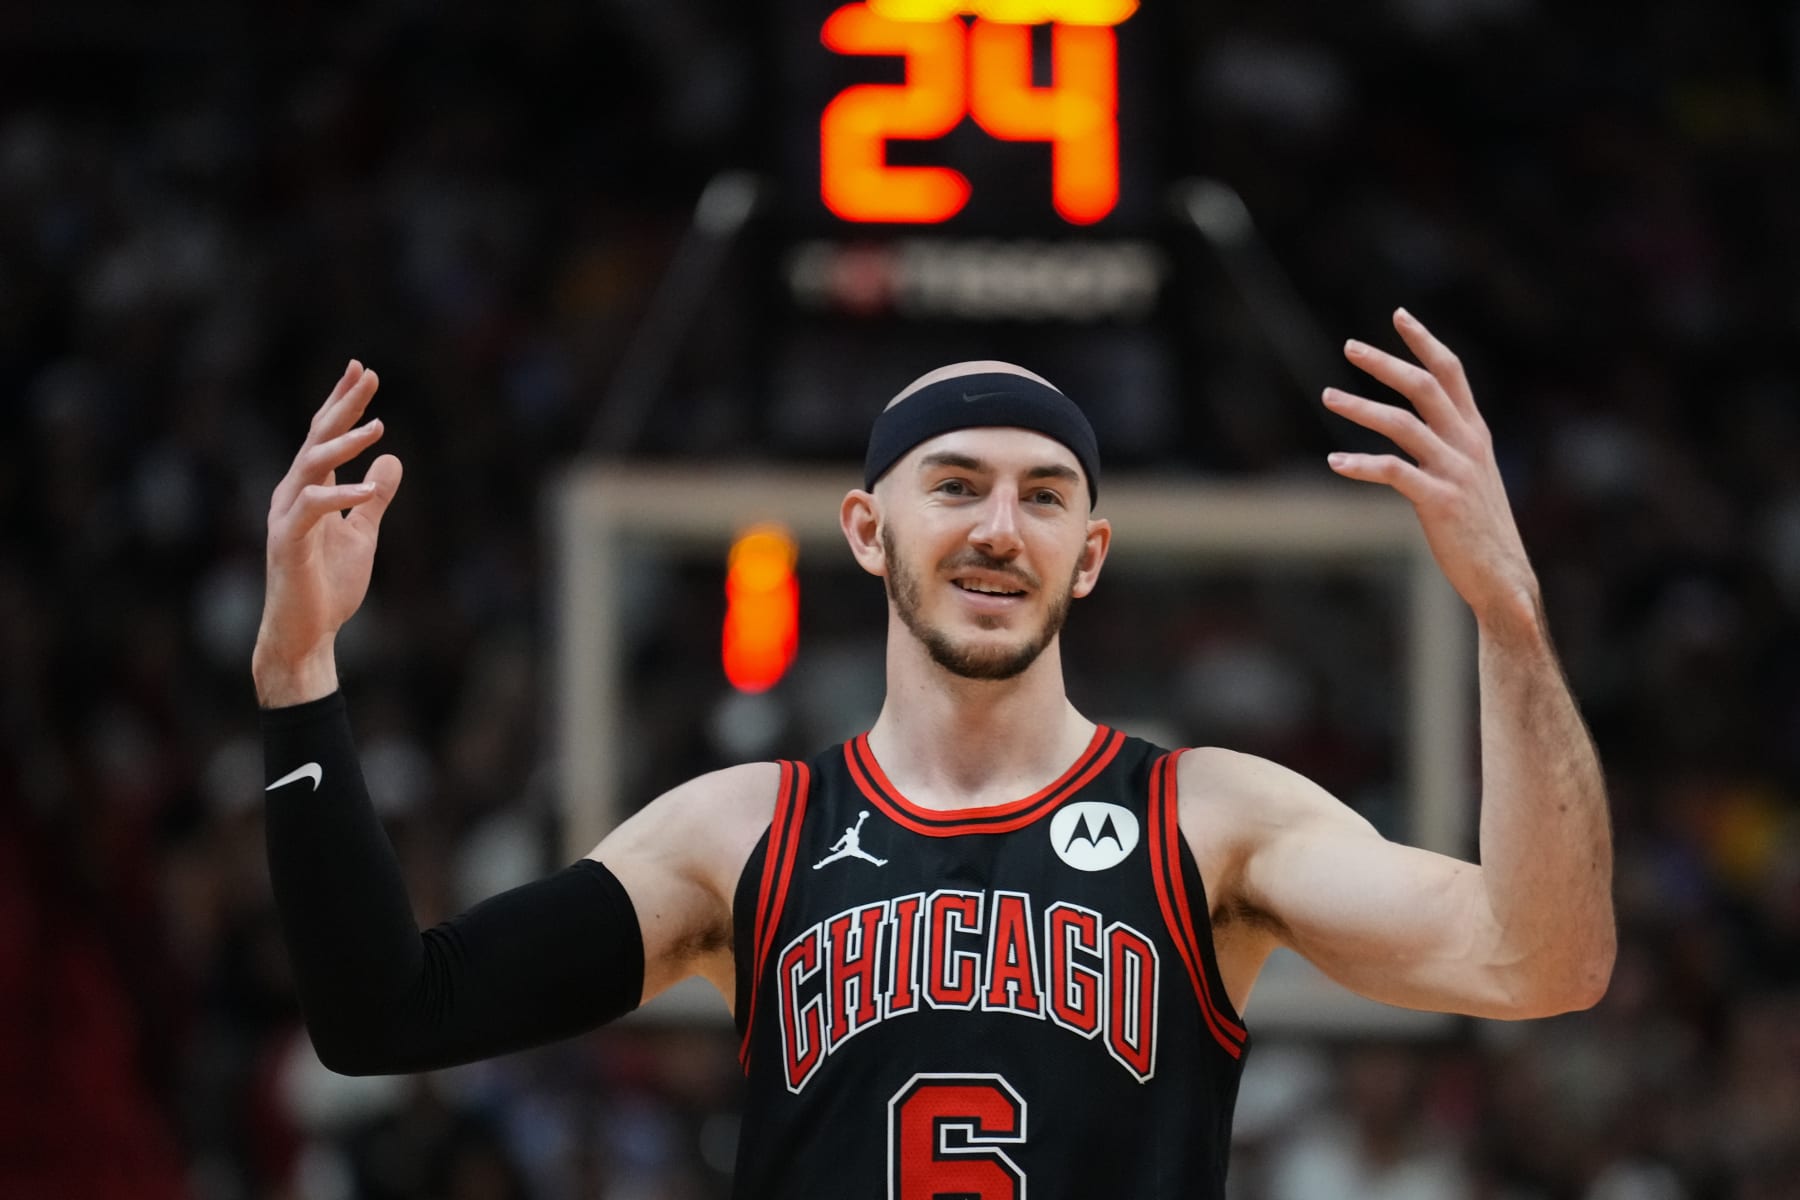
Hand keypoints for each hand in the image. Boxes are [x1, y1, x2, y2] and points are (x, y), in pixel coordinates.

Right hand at [253, 361, 402, 705]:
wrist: (306, 635)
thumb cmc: (328, 586)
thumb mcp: (362, 534)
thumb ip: (373, 498)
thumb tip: (392, 460)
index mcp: (309, 490)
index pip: (324, 436)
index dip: (341, 403)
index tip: (360, 371)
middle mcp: (292, 495)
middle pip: (316, 439)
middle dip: (341, 405)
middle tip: (366, 374)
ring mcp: (287, 517)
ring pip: (311, 467)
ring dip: (342, 445)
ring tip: (377, 427)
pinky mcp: (287, 543)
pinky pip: (312, 510)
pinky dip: (340, 497)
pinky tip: (368, 490)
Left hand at [1323, 309, 1537, 629]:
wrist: (1505, 579)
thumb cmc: (1481, 528)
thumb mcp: (1473, 476)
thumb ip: (1450, 447)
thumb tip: (1422, 426)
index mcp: (1475, 433)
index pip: (1452, 373)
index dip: (1425, 342)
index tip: (1398, 315)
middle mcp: (1467, 444)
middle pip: (1425, 386)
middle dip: (1386, 362)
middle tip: (1349, 347)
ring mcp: (1454, 471)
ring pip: (1402, 423)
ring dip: (1361, 407)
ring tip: (1327, 396)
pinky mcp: (1439, 501)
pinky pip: (1394, 473)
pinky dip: (1361, 465)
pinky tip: (1335, 463)